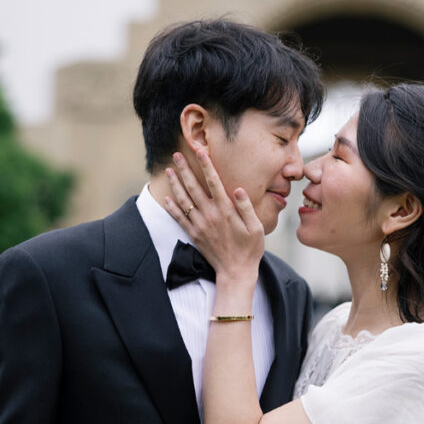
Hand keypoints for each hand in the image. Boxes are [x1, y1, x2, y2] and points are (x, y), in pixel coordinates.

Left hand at [164, 150, 263, 282]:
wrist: (235, 272)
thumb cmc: (250, 249)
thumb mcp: (256, 227)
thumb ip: (246, 207)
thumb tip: (238, 189)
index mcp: (226, 211)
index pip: (214, 182)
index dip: (206, 165)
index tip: (200, 151)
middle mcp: (210, 215)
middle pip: (193, 187)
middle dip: (184, 169)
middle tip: (176, 155)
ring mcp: (199, 225)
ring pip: (183, 200)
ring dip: (175, 184)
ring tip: (168, 170)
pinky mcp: (194, 235)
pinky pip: (179, 218)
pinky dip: (172, 207)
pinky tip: (167, 197)